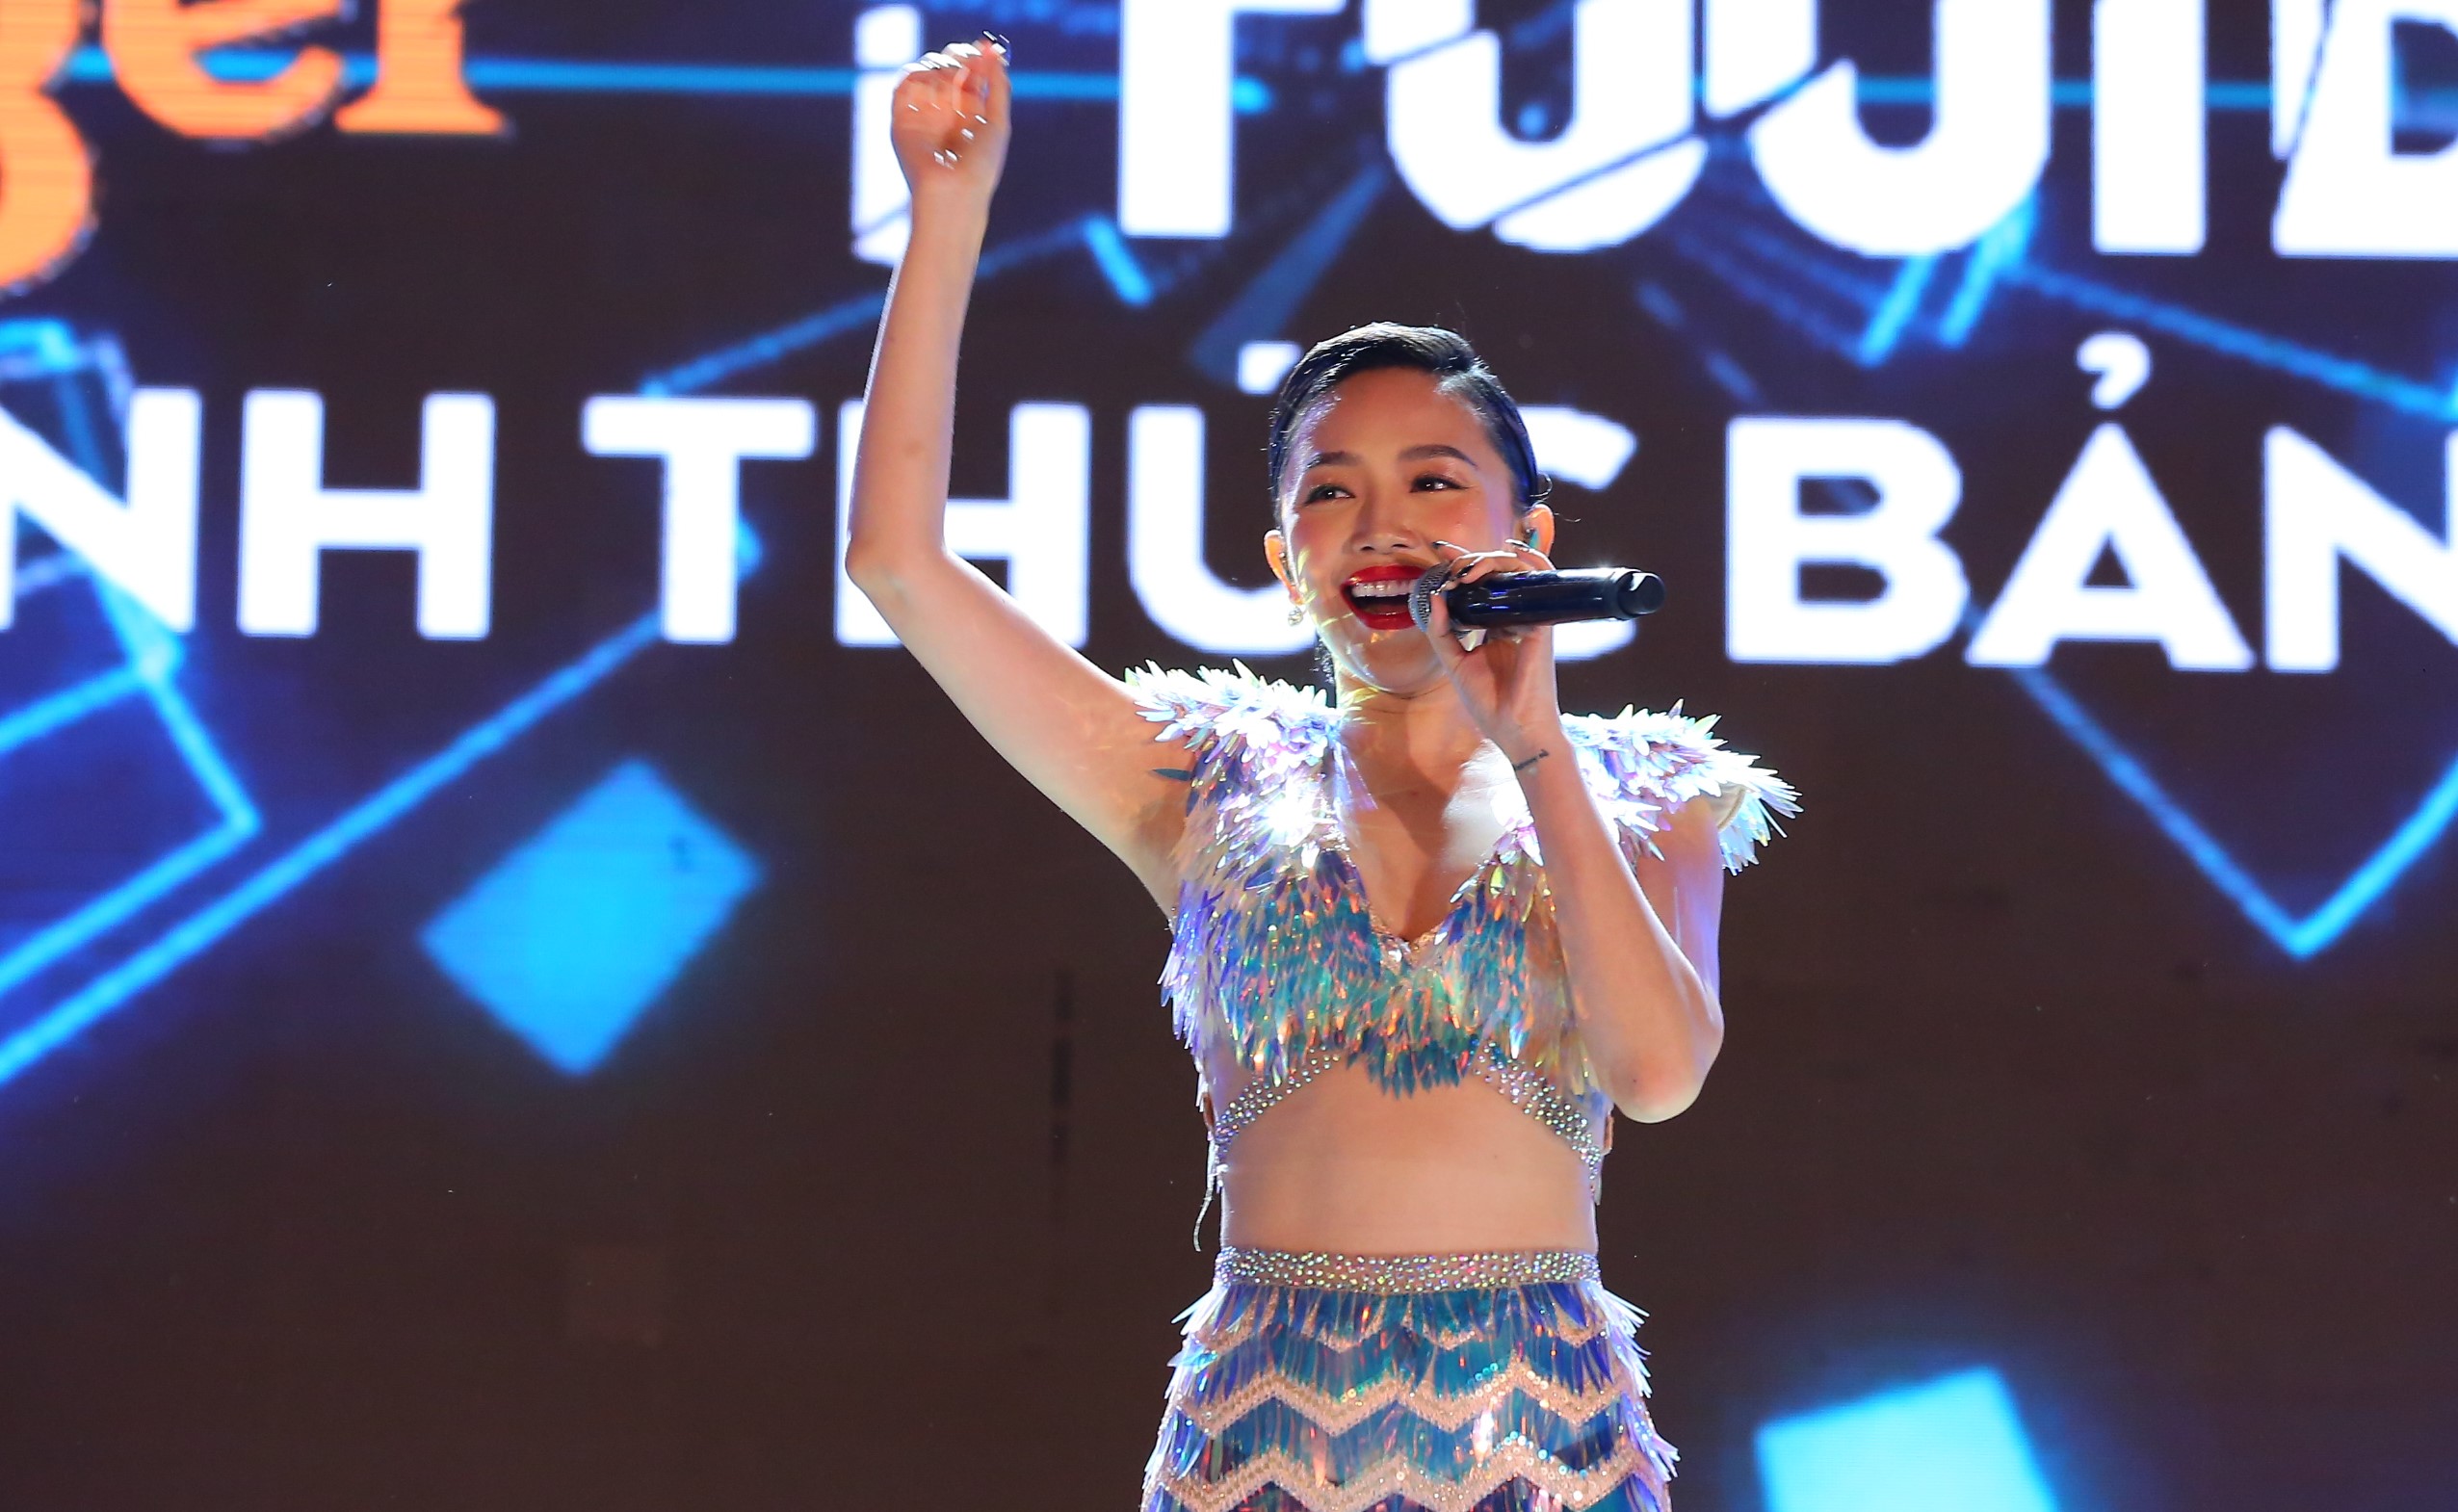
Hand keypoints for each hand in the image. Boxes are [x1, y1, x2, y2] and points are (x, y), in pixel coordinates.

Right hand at [890, 38, 1011, 208]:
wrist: (953, 191)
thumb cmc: (981, 165)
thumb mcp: (998, 122)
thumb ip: (998, 87)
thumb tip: (995, 54)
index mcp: (969, 116)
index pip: (970, 76)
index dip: (977, 60)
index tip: (985, 48)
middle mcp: (946, 114)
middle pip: (948, 69)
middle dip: (958, 58)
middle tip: (969, 59)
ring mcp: (923, 115)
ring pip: (928, 72)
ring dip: (942, 67)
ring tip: (954, 81)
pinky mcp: (902, 119)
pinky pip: (906, 84)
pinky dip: (919, 75)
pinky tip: (935, 83)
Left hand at [1420, 539, 1568, 769]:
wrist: (1515, 730)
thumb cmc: (1490, 703)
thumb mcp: (1454, 664)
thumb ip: (1442, 632)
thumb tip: (1435, 597)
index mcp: (1495, 628)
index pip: (1480, 587)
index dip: (1462, 565)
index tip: (1440, 551)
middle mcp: (1514, 619)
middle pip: (1497, 575)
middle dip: (1472, 559)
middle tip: (1449, 561)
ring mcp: (1531, 619)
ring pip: (1518, 572)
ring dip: (1492, 560)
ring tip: (1468, 568)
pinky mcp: (1543, 623)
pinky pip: (1543, 582)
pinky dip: (1529, 562)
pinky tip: (1510, 551)